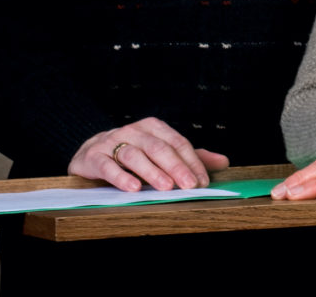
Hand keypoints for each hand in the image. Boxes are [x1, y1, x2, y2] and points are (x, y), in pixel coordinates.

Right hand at [68, 117, 228, 191]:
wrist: (92, 152)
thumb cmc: (134, 153)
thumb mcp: (162, 152)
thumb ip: (190, 157)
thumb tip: (224, 161)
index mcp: (154, 127)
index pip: (177, 142)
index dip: (191, 161)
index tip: (201, 181)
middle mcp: (134, 130)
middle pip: (159, 147)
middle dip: (176, 167)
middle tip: (189, 185)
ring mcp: (113, 141)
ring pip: (135, 155)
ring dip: (151, 172)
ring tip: (165, 187)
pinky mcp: (94, 156)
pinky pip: (108, 166)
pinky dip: (121, 176)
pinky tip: (132, 188)